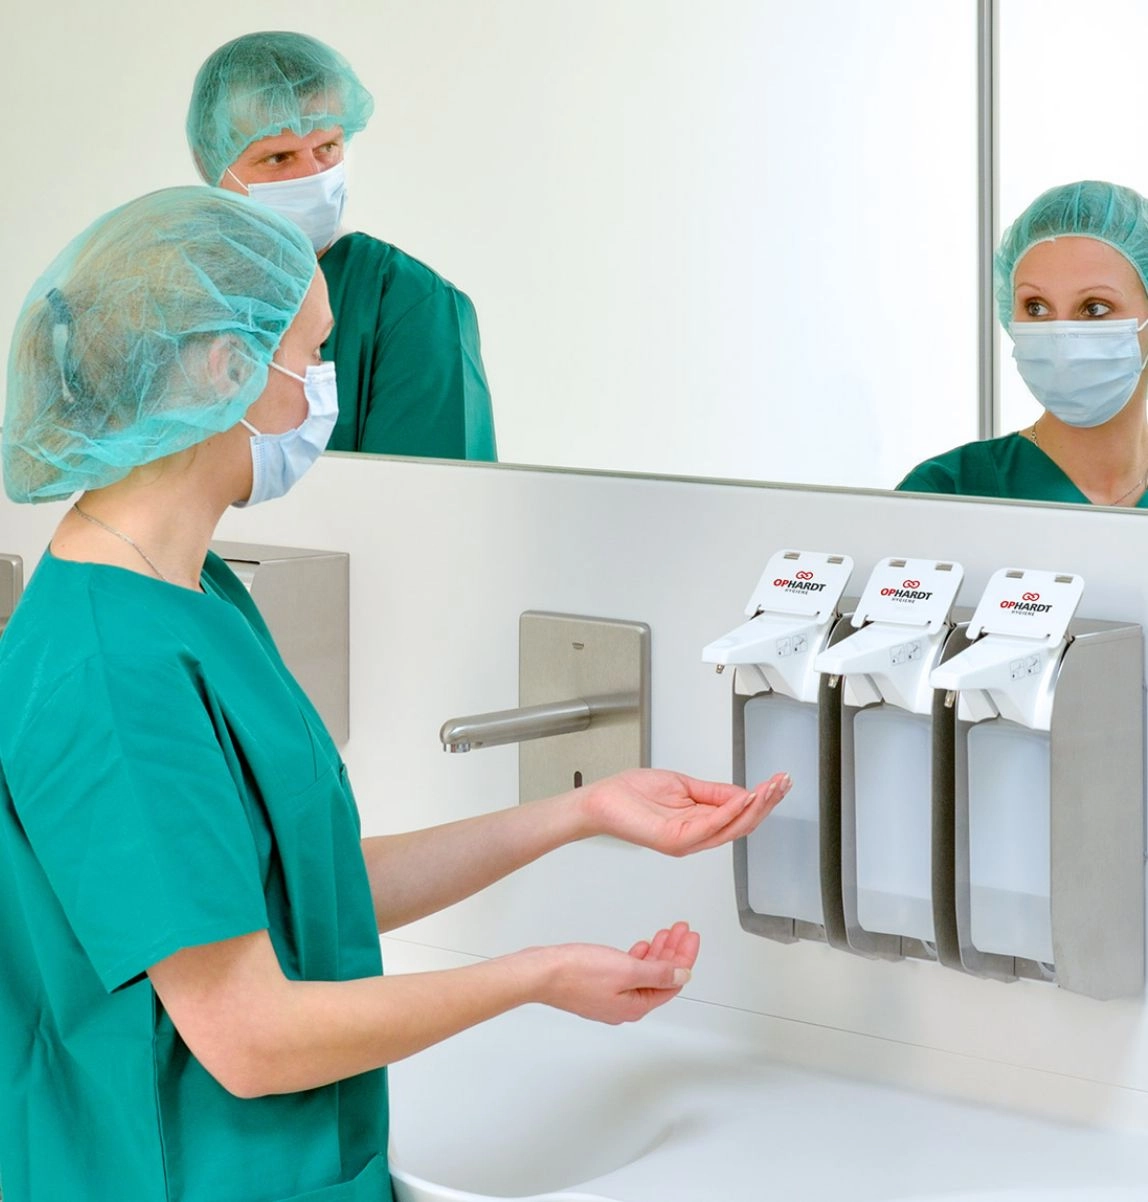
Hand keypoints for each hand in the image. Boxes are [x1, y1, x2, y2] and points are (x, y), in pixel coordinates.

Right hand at [521, 921, 700, 1024]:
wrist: (541, 972)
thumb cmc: (576, 973)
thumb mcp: (626, 970)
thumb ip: (658, 973)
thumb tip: (683, 976)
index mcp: (635, 1006)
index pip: (671, 983)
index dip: (685, 958)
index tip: (691, 937)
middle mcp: (624, 1005)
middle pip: (659, 978)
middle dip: (674, 952)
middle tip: (682, 931)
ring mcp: (610, 996)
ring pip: (644, 973)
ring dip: (657, 952)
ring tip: (667, 933)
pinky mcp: (597, 986)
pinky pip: (627, 972)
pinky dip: (638, 957)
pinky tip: (641, 946)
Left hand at [575, 768, 790, 856]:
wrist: (602, 800)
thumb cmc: (632, 794)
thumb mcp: (683, 786)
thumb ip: (713, 792)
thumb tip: (744, 793)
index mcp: (700, 824)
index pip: (740, 816)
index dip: (763, 800)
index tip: (780, 782)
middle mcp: (697, 837)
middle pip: (742, 824)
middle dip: (767, 803)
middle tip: (784, 784)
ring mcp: (687, 841)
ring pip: (731, 827)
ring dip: (755, 807)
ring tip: (771, 788)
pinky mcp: (674, 839)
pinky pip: (709, 825)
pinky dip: (730, 811)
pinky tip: (745, 797)